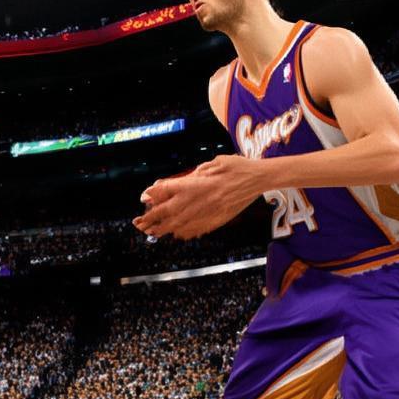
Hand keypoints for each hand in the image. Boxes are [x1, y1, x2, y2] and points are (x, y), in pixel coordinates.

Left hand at [133, 154, 260, 239]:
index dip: (152, 195)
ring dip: (163, 229)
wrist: (258, 179)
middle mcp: (196, 201)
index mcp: (193, 184)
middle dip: (150, 218)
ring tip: (152, 232)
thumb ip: (192, 175)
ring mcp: (205, 213)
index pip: (164, 191)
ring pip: (178, 225)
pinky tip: (178, 234)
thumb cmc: (236, 167)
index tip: (144, 198)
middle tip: (140, 223)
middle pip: (166, 212)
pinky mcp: (215, 221)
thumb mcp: (211, 164)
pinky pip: (195, 230)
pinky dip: (184, 233)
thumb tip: (174, 183)